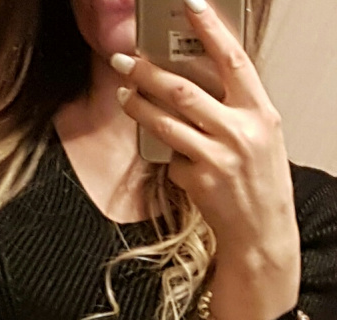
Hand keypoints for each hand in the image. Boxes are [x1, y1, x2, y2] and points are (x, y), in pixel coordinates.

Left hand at [112, 0, 299, 269]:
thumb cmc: (260, 181)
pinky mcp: (198, 181)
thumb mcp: (261, 134)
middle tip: (125, 59)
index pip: (233, 59)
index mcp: (260, 112)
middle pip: (183, 90)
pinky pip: (172, 159)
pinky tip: (172, 160)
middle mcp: (240, 131)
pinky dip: (168, 157)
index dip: (210, 29)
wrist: (261, 232)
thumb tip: (200, 79)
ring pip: (166, 121)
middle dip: (148, 71)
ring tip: (124, 94)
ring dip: (139, 106)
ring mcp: (217, 157)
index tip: (191, 5)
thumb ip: (235, 107)